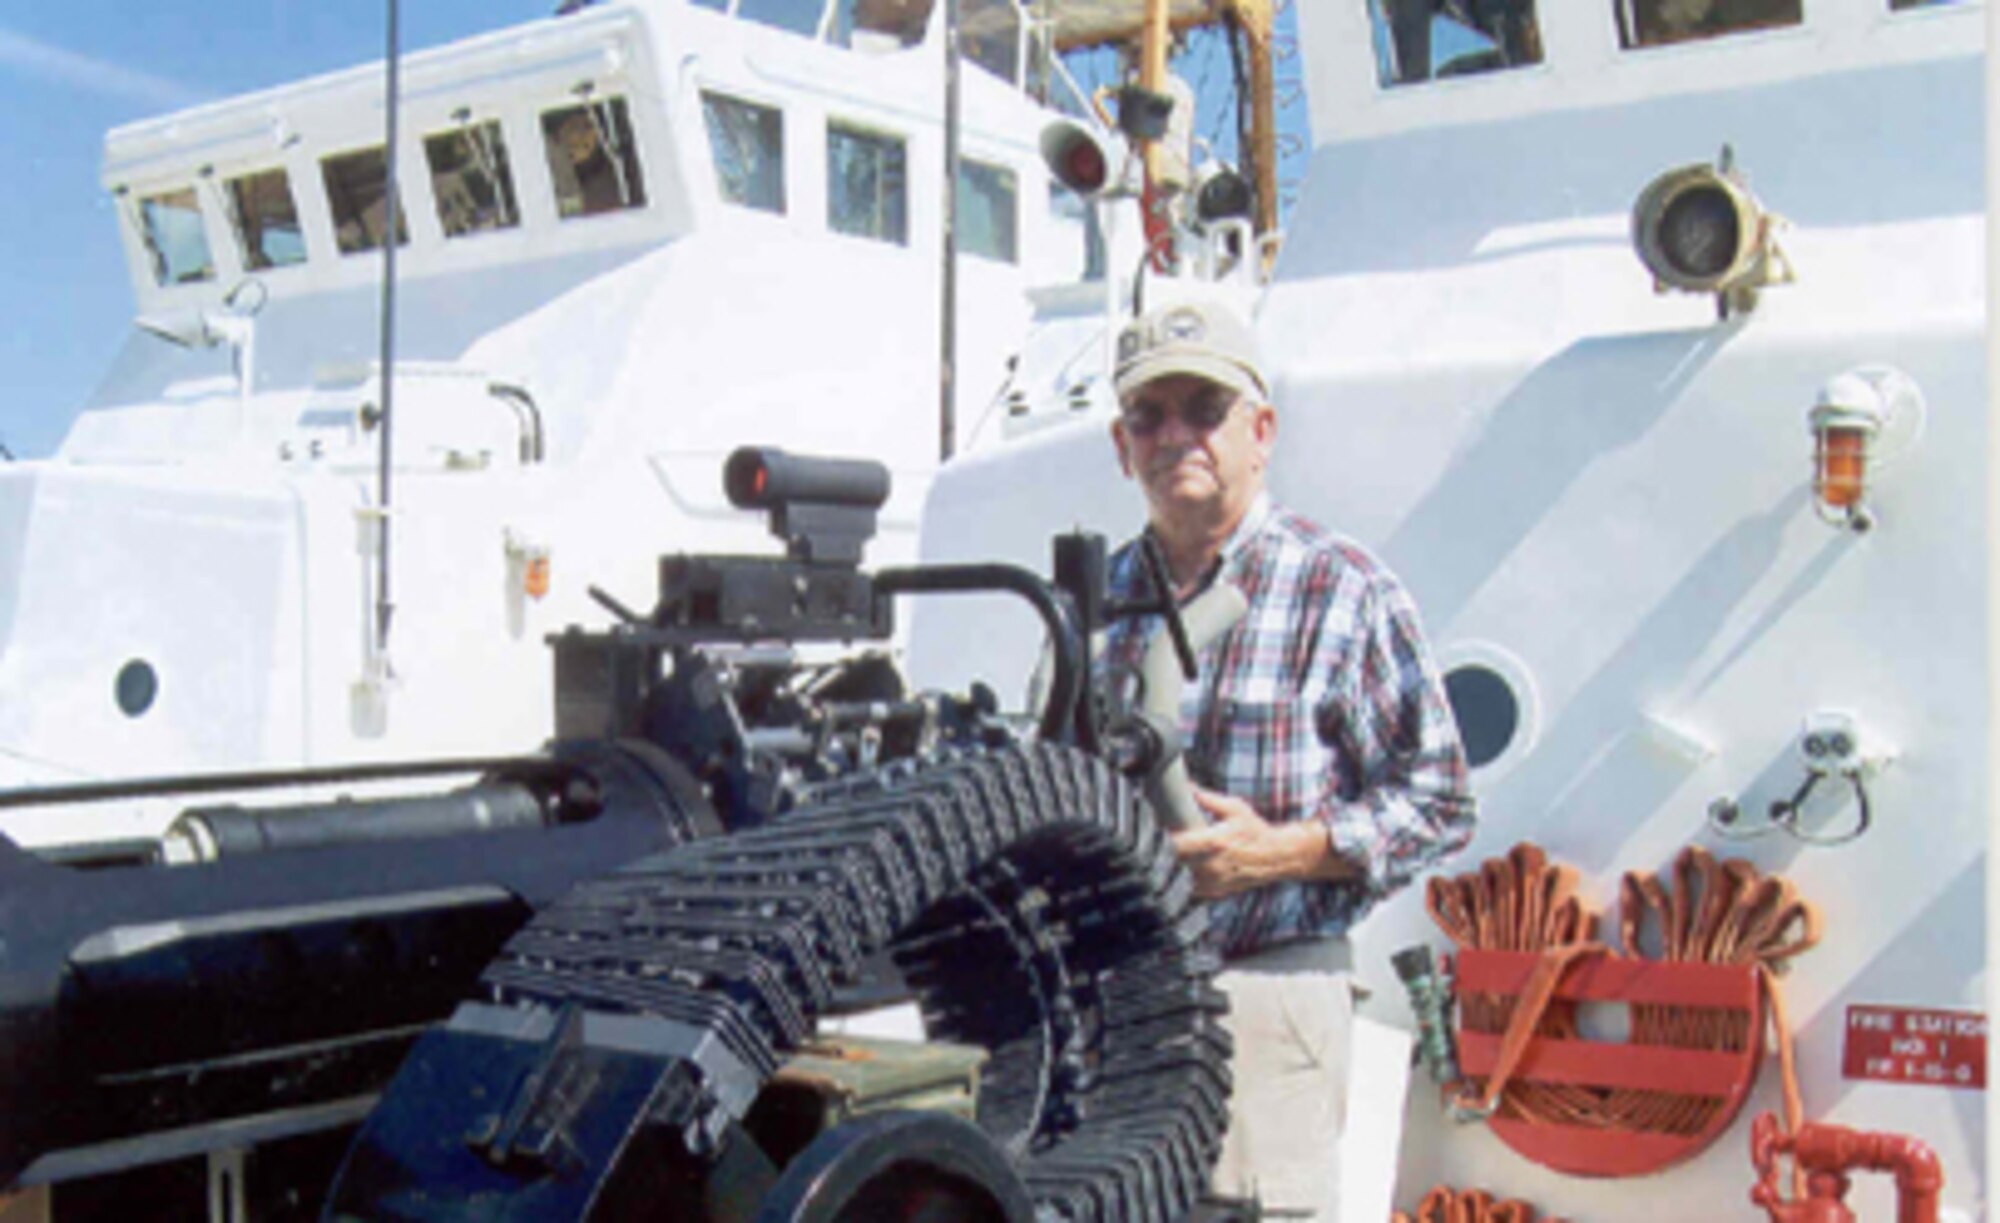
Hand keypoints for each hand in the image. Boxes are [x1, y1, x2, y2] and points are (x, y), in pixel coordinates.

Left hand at [1169, 786, 1335, 898]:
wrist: (1277, 856)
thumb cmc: (1255, 830)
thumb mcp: (1234, 808)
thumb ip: (1207, 798)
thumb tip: (1187, 786)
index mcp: (1212, 842)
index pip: (1173, 844)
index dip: (1158, 839)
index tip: (1151, 832)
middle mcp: (1210, 866)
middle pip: (1171, 864)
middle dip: (1160, 854)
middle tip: (1154, 843)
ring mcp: (1212, 883)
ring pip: (1176, 880)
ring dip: (1169, 869)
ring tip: (1165, 858)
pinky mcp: (1214, 893)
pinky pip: (1188, 890)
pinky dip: (1182, 882)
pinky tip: (1182, 871)